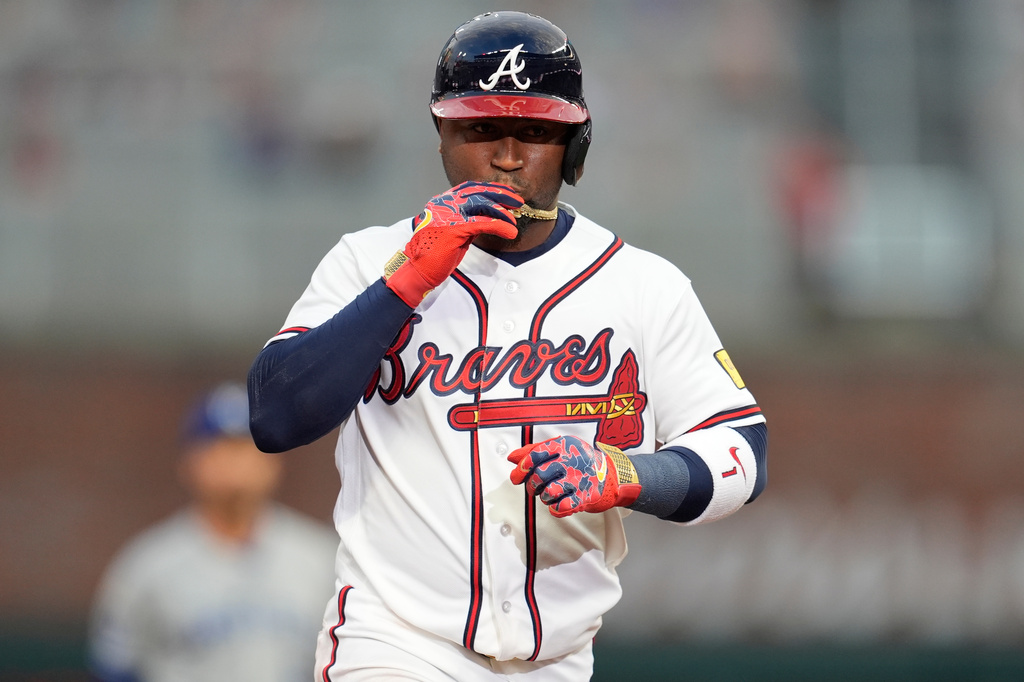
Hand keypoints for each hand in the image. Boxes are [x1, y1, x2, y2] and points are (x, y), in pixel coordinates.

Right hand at [383, 182, 521, 306]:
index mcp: (442, 202)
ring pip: (481, 205)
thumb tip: (489, 218)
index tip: (506, 193)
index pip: (470, 187)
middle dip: (500, 194)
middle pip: (478, 191)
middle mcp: (444, 204)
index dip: (490, 188)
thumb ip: (468, 222)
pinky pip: (482, 223)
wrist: (418, 270)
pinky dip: (499, 226)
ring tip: (514, 220)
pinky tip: (509, 231)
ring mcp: (447, 215)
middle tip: (517, 201)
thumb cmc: (434, 254)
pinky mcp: (453, 229)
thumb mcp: (453, 232)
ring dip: (502, 212)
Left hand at [508, 436, 640, 516]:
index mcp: (565, 445)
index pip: (536, 454)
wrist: (612, 476)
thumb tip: (512, 457)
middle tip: (535, 488)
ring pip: (549, 493)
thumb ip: (535, 450)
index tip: (517, 477)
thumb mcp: (561, 449)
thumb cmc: (581, 462)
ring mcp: (580, 479)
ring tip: (550, 495)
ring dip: (544, 497)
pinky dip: (555, 509)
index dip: (522, 467)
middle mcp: (573, 460)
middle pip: (540, 475)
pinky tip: (559, 504)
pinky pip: (561, 507)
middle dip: (532, 485)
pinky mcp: (586, 497)